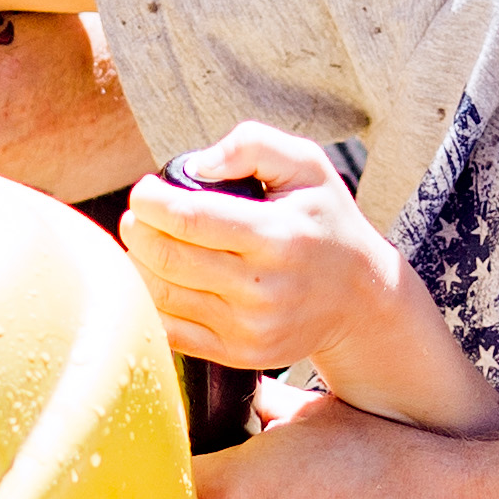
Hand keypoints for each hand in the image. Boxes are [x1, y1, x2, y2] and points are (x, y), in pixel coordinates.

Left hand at [122, 124, 411, 382]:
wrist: (361, 297)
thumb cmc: (325, 221)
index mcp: (277, 236)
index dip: (150, 201)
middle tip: (137, 215)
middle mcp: (263, 287)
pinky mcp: (240, 353)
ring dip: (139, 265)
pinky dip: (150, 303)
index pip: (190, 218)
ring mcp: (250, 327)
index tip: (145, 190)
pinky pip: (171, 332)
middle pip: (168, 258)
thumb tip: (196, 166)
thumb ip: (252, 145)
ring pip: (162, 297)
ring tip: (144, 243)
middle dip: (137, 231)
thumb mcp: (307, 164)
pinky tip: (157, 278)